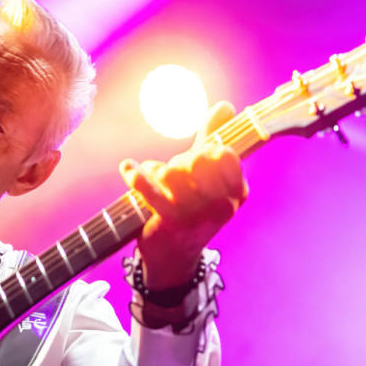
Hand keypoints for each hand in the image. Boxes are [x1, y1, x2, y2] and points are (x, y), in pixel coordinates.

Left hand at [120, 101, 247, 288]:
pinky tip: (128, 168)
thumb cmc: (192, 209)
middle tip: (175, 177)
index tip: (199, 159)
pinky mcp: (169, 222)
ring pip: (173, 171)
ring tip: (158, 182)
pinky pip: (151, 187)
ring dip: (159, 171)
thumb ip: (214, 139)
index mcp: (236, 193)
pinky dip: (136, 174)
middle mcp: (221, 206)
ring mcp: (196, 215)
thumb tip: (224, 106)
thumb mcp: (208, 177)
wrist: (173, 259)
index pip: (226, 155)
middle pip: (197, 160)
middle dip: (181, 162)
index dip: (207, 151)